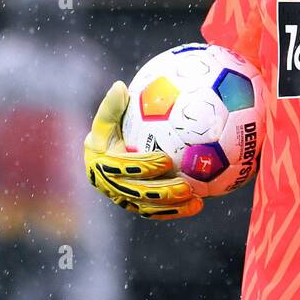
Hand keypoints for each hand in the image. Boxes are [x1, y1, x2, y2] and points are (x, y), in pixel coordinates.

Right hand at [83, 81, 202, 219]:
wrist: (103, 154)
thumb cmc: (109, 132)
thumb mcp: (106, 119)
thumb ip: (112, 106)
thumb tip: (119, 87)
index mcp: (100, 163)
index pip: (122, 167)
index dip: (143, 166)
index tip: (165, 159)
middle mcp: (109, 185)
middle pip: (138, 192)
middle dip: (163, 192)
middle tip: (186, 186)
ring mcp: (122, 199)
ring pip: (148, 207)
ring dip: (173, 206)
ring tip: (196, 202)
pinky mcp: (135, 206)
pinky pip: (156, 212)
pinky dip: (175, 211)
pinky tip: (198, 205)